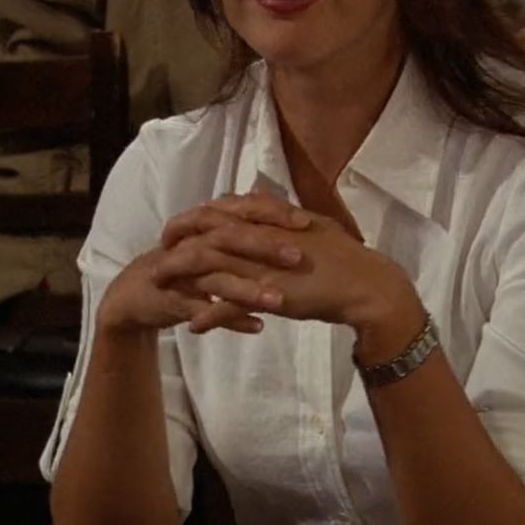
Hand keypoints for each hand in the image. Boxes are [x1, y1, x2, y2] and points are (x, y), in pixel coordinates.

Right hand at [98, 192, 311, 335]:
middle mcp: (195, 243)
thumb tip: (272, 202)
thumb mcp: (212, 241)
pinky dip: (229, 319)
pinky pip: (204, 311)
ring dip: (248, 289)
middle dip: (264, 246)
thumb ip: (240, 223)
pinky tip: (257, 326)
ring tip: (278, 300)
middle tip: (298, 257)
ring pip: (217, 278)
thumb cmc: (185, 265)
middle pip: (230, 238)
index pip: (243, 210)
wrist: (137, 293)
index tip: (306, 222)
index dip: (273, 214)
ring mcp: (183, 273)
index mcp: (208, 225)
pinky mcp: (174, 301)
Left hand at [162, 194, 419, 336]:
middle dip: (177, 240)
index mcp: (271, 220)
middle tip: (159, 252)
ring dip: (182, 277)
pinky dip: (209, 315)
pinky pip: (231, 305)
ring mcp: (264, 266)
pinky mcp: (270, 295)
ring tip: (161, 287)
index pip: (222, 210)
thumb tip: (258, 198)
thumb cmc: (343, 256)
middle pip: (207, 232)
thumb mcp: (309, 223)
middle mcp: (262, 238)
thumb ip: (279, 213)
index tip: (177, 226)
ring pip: (211, 266)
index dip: (195, 217)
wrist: (365, 285)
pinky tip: (193, 327)